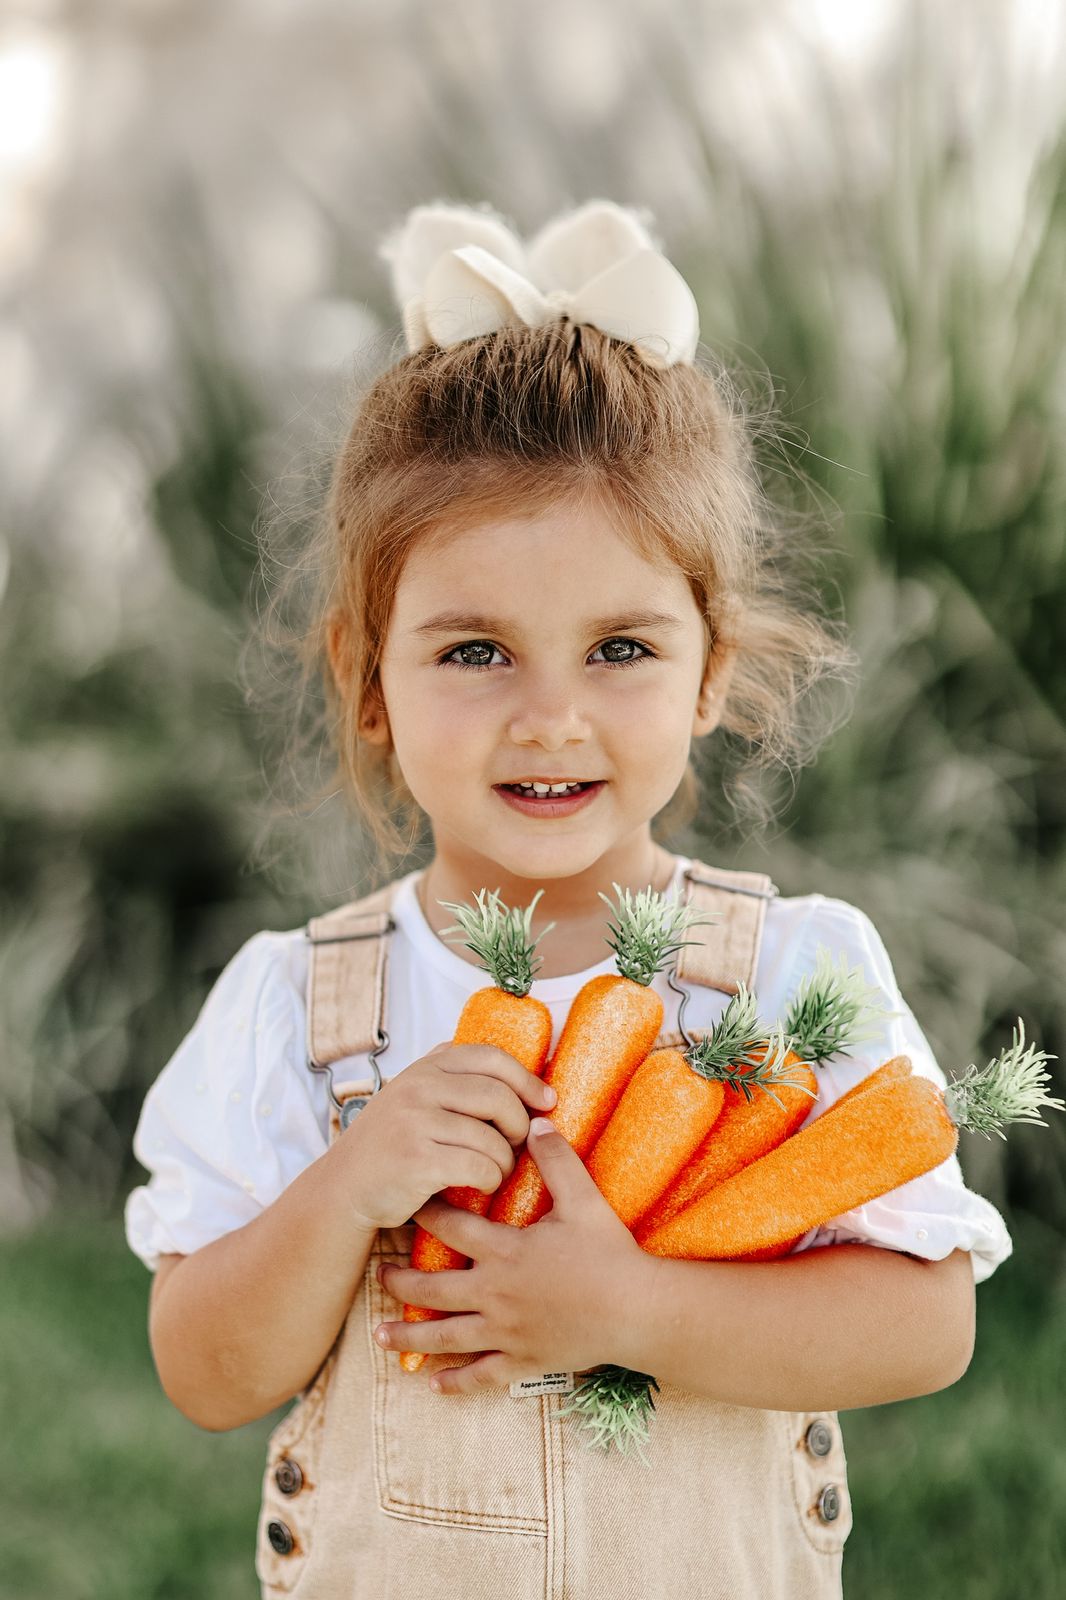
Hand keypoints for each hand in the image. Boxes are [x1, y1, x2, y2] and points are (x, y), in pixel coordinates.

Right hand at [337, 1042, 556, 1230]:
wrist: (343, 1188)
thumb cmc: (389, 1145)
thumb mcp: (412, 1097)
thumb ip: (450, 1078)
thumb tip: (517, 1072)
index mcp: (424, 1069)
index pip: (490, 1057)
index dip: (526, 1078)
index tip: (546, 1101)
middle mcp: (418, 1088)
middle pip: (498, 1097)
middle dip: (519, 1124)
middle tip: (519, 1144)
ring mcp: (415, 1123)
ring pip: (492, 1138)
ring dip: (506, 1160)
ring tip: (498, 1170)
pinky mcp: (417, 1161)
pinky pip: (479, 1168)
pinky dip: (490, 1180)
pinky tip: (481, 1185)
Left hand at [372, 1119, 648, 1391]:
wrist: (637, 1311)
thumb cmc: (610, 1254)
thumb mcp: (584, 1200)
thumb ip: (556, 1160)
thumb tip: (535, 1122)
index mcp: (506, 1251)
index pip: (452, 1229)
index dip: (426, 1215)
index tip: (405, 1205)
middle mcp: (496, 1294)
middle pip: (433, 1290)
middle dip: (400, 1283)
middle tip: (378, 1275)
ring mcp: (506, 1332)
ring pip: (446, 1338)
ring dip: (410, 1336)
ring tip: (378, 1335)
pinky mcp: (523, 1361)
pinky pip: (481, 1376)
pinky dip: (455, 1383)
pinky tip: (433, 1386)